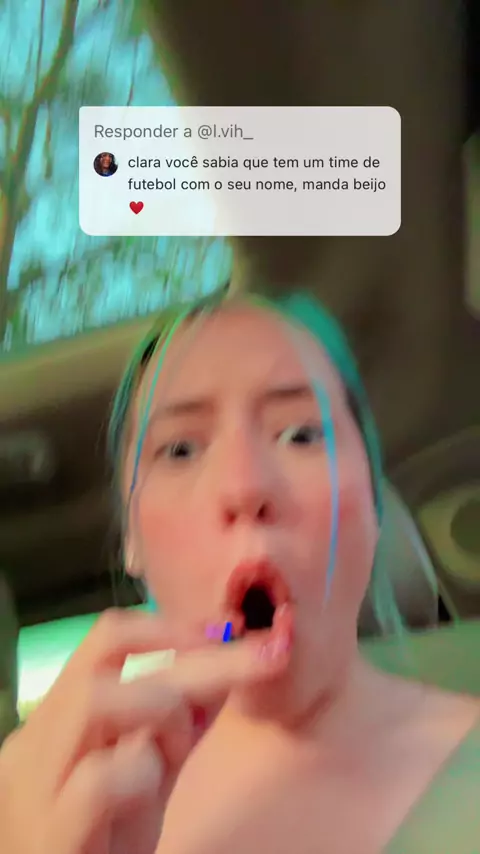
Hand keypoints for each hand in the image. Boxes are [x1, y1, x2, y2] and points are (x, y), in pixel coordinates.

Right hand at [0, 609, 285, 853]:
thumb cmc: (106, 844)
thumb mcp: (151, 771)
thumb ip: (181, 719)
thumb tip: (228, 656)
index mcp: (55, 721)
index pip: (106, 640)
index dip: (170, 629)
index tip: (227, 635)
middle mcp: (33, 745)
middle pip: (106, 656)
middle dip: (195, 652)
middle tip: (266, 656)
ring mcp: (33, 789)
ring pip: (94, 699)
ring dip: (163, 708)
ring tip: (180, 749)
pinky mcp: (49, 837)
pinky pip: (99, 781)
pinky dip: (143, 773)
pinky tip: (151, 791)